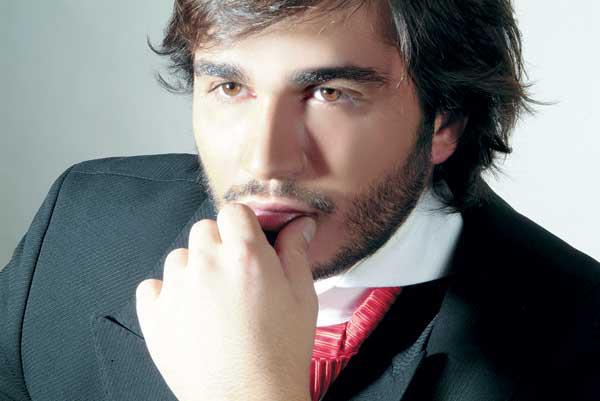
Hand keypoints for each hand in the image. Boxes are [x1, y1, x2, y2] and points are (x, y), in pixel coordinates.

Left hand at [135, 203, 316, 400]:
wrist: (249, 400)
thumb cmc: (281, 351)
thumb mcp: (302, 297)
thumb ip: (296, 252)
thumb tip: (298, 224)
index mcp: (245, 255)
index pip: (233, 211)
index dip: (242, 227)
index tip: (248, 244)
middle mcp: (206, 264)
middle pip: (204, 230)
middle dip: (219, 246)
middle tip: (234, 278)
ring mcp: (176, 290)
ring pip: (179, 257)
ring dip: (193, 270)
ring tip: (212, 302)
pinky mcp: (154, 317)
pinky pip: (151, 287)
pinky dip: (166, 295)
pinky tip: (187, 314)